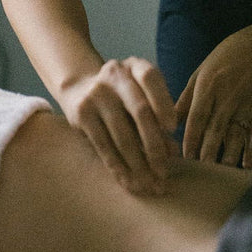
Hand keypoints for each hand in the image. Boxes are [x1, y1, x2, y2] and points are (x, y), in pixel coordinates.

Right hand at [59, 57, 177, 193]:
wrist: (79, 88)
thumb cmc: (123, 97)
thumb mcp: (141, 97)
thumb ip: (158, 119)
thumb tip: (172, 153)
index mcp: (135, 66)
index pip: (151, 79)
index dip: (163, 103)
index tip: (172, 129)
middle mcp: (114, 74)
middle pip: (140, 111)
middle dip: (154, 146)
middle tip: (164, 173)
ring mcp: (95, 93)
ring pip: (122, 134)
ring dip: (138, 164)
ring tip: (149, 185)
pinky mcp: (81, 113)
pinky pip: (103, 145)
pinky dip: (118, 166)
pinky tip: (128, 181)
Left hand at [176, 26, 251, 168]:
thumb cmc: (226, 57)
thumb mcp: (202, 71)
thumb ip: (187, 96)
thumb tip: (169, 119)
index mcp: (208, 87)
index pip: (197, 118)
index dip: (191, 138)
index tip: (184, 156)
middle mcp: (227, 98)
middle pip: (215, 130)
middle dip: (207, 152)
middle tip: (200, 170)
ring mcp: (246, 105)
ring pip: (235, 135)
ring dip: (229, 155)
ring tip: (221, 171)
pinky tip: (247, 165)